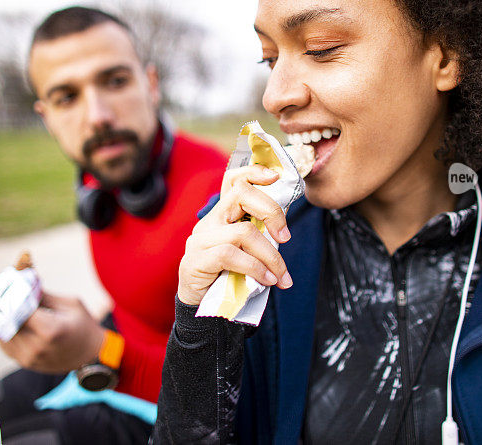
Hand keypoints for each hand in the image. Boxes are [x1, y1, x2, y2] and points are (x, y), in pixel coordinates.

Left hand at [0, 292, 104, 373]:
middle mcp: (37, 347)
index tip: (13, 284)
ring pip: (3, 335)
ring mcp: (29, 358)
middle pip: (8, 322)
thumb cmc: (83, 325)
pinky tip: (12, 322)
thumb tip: (23, 283)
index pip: (19, 309)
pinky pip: (5, 345)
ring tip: (7, 306)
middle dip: (6, 306)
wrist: (91, 354)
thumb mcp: (70, 304)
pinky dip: (6, 332)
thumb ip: (44, 296)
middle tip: (5, 293)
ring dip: (3, 320)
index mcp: (51, 329)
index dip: (13, 295)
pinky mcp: (25, 363)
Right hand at [177, 164, 292, 305]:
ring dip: (270, 255)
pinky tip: (266, 281)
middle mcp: (210, 221)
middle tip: (286, 237)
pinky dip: (255, 268)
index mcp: (224, 216)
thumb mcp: (249, 253)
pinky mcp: (196, 259)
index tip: (276, 177)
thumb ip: (261, 238)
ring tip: (280, 276)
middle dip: (272, 211)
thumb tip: (284, 232)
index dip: (253, 172)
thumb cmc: (230, 278)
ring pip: (244, 231)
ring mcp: (201, 239)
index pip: (233, 180)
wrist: (203, 310)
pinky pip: (231, 255)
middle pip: (242, 194)